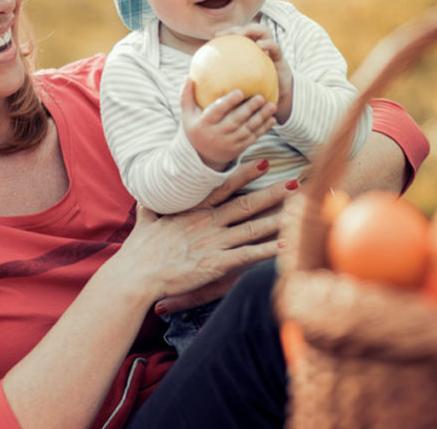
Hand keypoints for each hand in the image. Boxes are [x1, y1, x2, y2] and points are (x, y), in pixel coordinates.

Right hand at [114, 160, 294, 312]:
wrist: (136, 274)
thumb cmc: (139, 251)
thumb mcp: (146, 221)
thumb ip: (150, 206)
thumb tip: (143, 194)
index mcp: (193, 211)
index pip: (223, 187)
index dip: (245, 174)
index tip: (264, 162)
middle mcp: (207, 223)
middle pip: (246, 204)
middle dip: (272, 192)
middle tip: (295, 181)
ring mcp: (214, 243)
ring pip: (253, 227)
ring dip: (278, 218)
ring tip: (301, 209)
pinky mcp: (216, 264)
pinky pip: (248, 255)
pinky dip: (269, 251)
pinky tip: (288, 246)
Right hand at [180, 79, 276, 171]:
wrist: (202, 158)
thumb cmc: (196, 129)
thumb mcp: (187, 115)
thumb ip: (187, 96)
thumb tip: (188, 77)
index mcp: (204, 124)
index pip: (217, 112)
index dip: (228, 102)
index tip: (240, 91)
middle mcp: (217, 134)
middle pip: (235, 121)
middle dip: (249, 109)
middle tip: (261, 97)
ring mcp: (229, 143)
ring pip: (247, 130)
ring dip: (261, 118)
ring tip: (272, 106)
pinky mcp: (238, 149)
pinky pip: (253, 138)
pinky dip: (263, 129)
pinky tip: (272, 119)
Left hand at [216, 23, 293, 122]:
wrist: (275, 101)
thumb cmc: (253, 95)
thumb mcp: (237, 87)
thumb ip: (223, 81)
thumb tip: (199, 80)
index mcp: (249, 52)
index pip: (237, 37)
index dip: (227, 33)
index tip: (215, 36)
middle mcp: (260, 48)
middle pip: (249, 30)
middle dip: (238, 28)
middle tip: (228, 33)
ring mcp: (271, 52)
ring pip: (264, 32)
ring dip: (253, 30)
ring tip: (243, 34)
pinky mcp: (281, 59)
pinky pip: (276, 48)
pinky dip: (268, 44)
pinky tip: (260, 46)